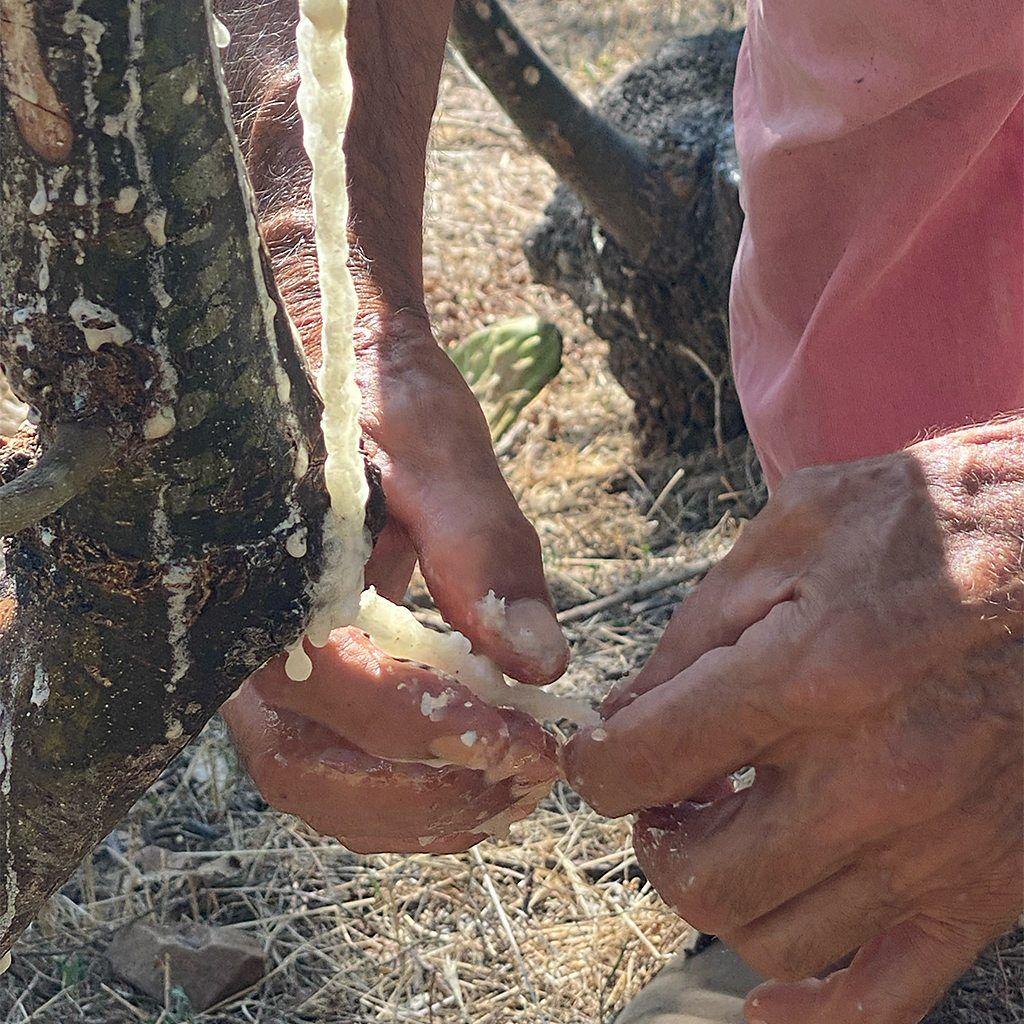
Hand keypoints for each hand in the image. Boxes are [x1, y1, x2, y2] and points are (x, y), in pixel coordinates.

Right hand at [218, 0, 566, 852]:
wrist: (311, 335)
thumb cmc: (357, 367)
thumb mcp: (425, 428)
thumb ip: (475, 541)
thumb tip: (539, 662)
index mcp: (254, 557)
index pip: (330, 682)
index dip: (429, 728)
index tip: (530, 741)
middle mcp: (236, 622)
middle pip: (306, 763)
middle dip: (422, 792)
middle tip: (527, 780)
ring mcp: (259, 647)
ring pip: (314, 775)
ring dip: (413, 804)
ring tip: (511, 789)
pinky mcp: (299, 653)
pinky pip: (334, 749)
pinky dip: (402, 780)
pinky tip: (476, 767)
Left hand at [565, 418, 1022, 1023]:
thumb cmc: (936, 518)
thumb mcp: (795, 530)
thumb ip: (696, 631)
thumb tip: (625, 716)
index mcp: (810, 671)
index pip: (643, 764)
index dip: (596, 765)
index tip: (599, 755)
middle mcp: (874, 775)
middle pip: (699, 875)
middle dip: (655, 839)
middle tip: (664, 797)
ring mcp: (937, 843)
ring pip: (773, 938)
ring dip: (719, 897)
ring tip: (724, 838)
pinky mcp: (988, 883)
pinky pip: (887, 996)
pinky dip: (813, 1015)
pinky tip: (768, 999)